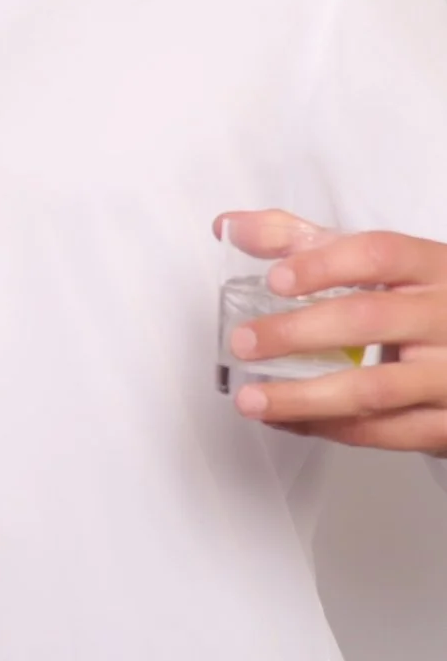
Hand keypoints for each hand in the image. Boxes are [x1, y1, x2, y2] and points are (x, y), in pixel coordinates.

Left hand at [218, 209, 446, 451]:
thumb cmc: (425, 302)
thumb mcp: (381, 263)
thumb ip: (305, 241)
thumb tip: (233, 227)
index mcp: (434, 268)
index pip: (380, 255)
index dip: (324, 265)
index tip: (275, 279)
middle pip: (370, 320)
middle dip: (298, 333)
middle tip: (245, 343)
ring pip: (374, 389)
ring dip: (303, 397)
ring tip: (251, 398)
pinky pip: (385, 432)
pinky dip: (328, 427)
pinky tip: (287, 419)